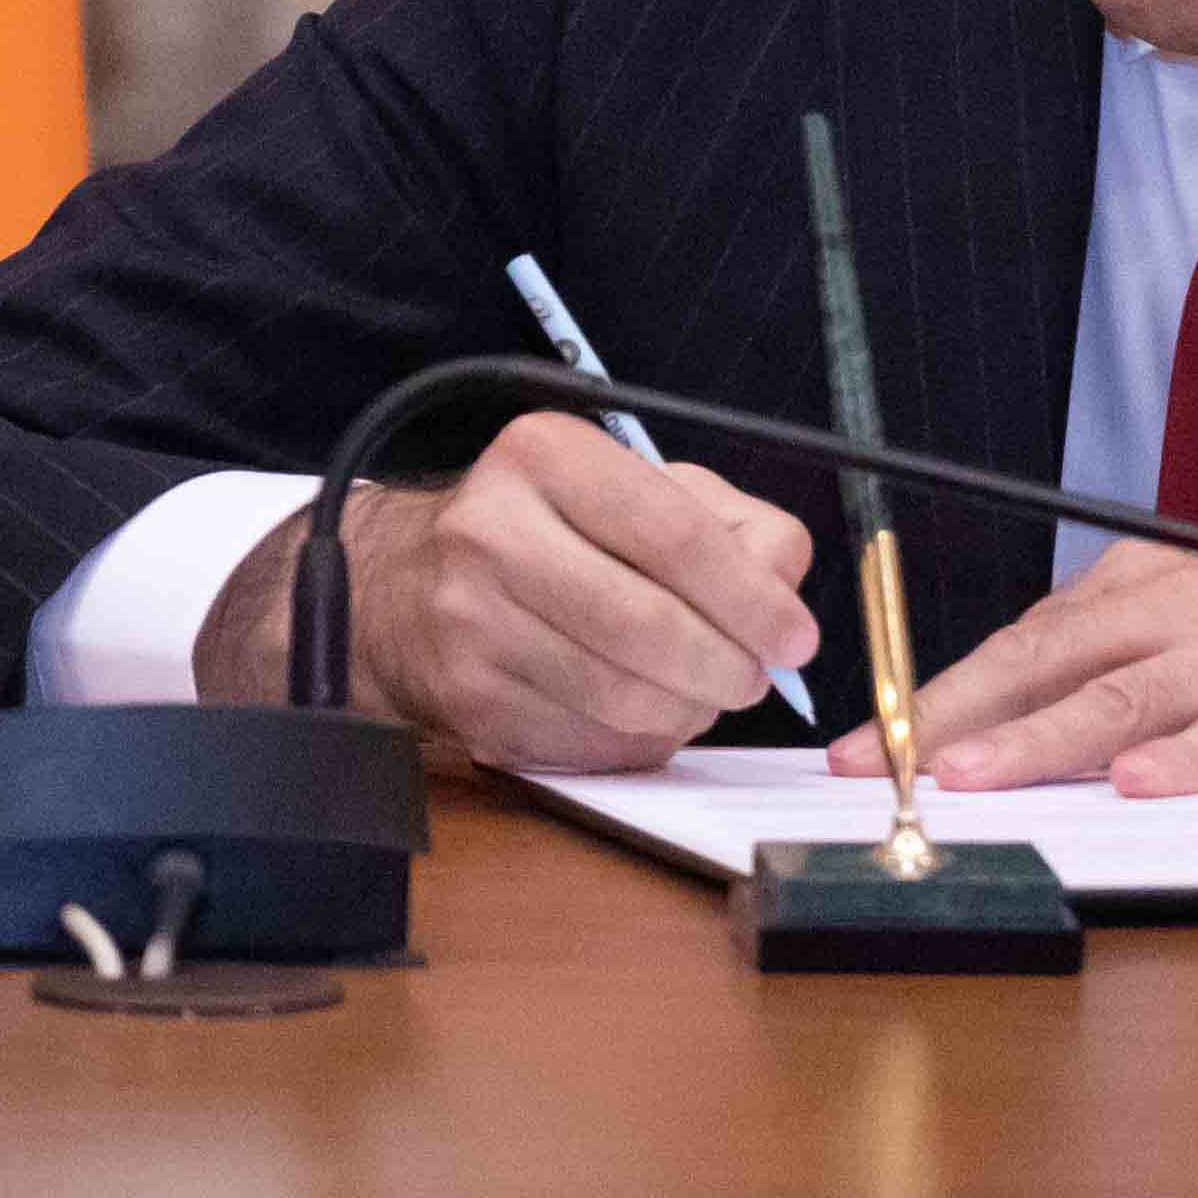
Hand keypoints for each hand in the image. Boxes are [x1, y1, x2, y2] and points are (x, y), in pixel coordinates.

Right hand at [197, 416, 819, 772]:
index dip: (751, 597)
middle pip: (650, 625)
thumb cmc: (542, 532)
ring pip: (623, 695)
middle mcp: (492, 531)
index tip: (795, 636)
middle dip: (728, 666)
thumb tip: (783, 586)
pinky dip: (635, 739)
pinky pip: (588, 741)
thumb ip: (726, 522)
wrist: (401, 587)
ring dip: (688, 709)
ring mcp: (471, 621)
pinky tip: (638, 712)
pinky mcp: (467, 698)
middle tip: (754, 676)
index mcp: (544, 456)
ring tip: (698, 693)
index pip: (673, 534)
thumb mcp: (629, 488)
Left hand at [839, 529, 1197, 793]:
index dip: (938, 694)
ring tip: (978, 776)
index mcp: (1135, 591)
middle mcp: (1177, 612)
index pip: (1018, 644)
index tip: (867, 739)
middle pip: (1048, 664)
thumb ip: (1101, 663)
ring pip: (1124, 698)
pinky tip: (1138, 784)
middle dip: (958, 718)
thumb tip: (993, 722)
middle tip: (890, 762)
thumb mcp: (1182, 622)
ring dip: (1042, 740)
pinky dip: (1187, 759)